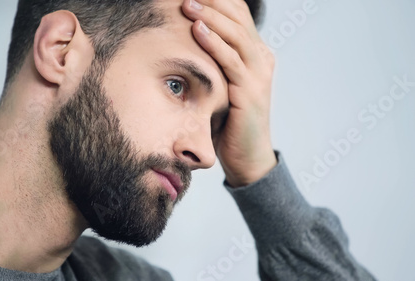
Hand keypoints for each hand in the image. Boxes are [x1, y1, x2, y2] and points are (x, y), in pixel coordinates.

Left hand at [182, 0, 276, 186]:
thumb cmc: (229, 119)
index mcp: (255, 53)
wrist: (247, 155)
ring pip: (236, 35)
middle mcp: (261, 58)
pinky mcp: (251, 91)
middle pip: (238, 18)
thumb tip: (187, 42)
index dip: (218, 1)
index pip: (238, 16)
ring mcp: (259, 73)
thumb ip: (215, 62)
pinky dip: (214, 43)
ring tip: (187, 4)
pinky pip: (231, 60)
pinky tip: (197, 29)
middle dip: (212, 2)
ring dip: (210, 17)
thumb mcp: (223, 83)